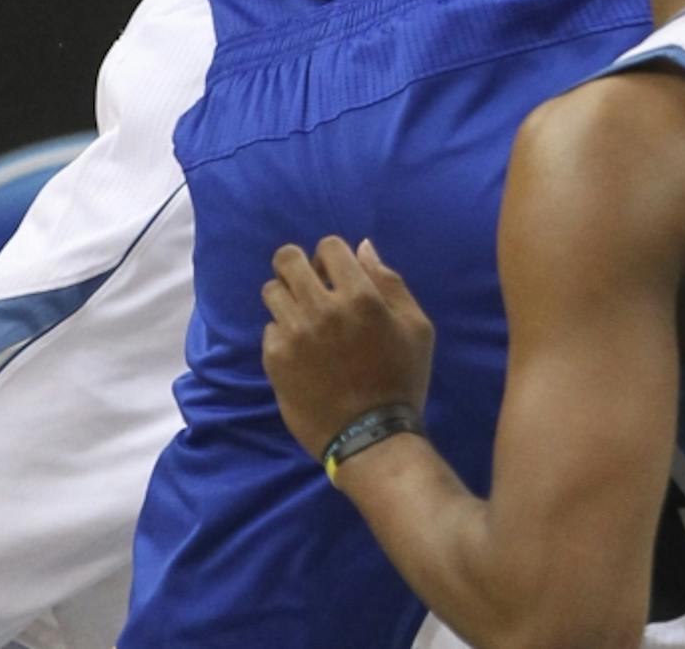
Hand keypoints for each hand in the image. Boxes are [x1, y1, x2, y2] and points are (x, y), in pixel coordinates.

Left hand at [260, 235, 434, 458]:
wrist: (372, 438)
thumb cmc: (402, 380)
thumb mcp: (416, 327)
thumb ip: (390, 282)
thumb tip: (362, 246)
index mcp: (360, 295)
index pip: (328, 246)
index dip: (331, 256)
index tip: (335, 275)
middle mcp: (322, 308)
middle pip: (288, 259)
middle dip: (296, 265)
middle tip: (307, 283)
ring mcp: (295, 334)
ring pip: (272, 291)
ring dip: (286, 297)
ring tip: (301, 317)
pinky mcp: (276, 360)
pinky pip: (268, 329)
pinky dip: (282, 334)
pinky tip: (299, 351)